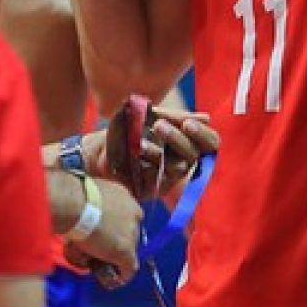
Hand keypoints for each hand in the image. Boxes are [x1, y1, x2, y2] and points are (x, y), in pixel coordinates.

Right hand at [63, 178, 142, 286]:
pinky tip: (116, 280)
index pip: (126, 215)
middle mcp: (134, 212)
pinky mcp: (125, 250)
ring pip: (128, 248)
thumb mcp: (90, 196)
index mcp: (125, 196)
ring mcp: (131, 232)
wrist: (75, 204)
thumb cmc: (75, 196)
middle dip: (116, 240)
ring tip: (101, 263)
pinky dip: (123, 274)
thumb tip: (87, 219)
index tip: (106, 234)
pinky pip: (129, 267)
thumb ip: (95, 207)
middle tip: (101, 249)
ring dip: (115, 255)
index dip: (116, 227)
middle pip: (129, 231)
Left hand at [104, 105, 218, 199]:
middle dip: (179, 138)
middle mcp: (181, 162)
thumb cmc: (127, 130)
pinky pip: (159, 177)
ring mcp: (168, 177)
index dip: (203, 134)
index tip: (188, 122)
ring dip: (165, 148)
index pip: (209, 143)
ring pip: (179, 166)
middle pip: (194, 154)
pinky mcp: (153, 189)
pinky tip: (139, 149)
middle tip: (161, 124)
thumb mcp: (152, 118)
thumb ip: (176, 117)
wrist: (98, 148)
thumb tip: (207, 118)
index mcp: (185, 144)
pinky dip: (150, 161)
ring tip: (149, 133)